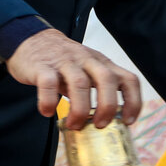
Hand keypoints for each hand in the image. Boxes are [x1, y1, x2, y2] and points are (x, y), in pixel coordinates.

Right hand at [5, 29, 141, 129]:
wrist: (32, 39)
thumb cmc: (63, 62)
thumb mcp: (86, 70)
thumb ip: (96, 90)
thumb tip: (104, 123)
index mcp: (102, 64)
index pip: (128, 79)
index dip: (133, 101)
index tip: (127, 121)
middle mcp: (87, 60)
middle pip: (107, 80)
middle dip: (107, 107)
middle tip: (98, 125)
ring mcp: (65, 62)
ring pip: (79, 83)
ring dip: (79, 109)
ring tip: (73, 125)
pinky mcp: (43, 66)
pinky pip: (48, 84)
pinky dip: (49, 101)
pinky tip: (48, 112)